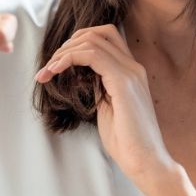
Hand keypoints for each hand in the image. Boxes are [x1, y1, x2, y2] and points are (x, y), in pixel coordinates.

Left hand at [33, 24, 173, 181]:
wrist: (146, 162)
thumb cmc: (127, 142)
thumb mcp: (107, 107)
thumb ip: (99, 86)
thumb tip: (82, 73)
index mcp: (131, 71)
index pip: (105, 37)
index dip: (78, 43)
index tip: (58, 63)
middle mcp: (133, 66)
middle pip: (99, 32)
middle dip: (69, 43)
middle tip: (50, 66)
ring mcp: (130, 73)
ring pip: (92, 40)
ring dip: (64, 52)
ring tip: (48, 70)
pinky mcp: (123, 83)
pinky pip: (93, 56)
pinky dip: (69, 58)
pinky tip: (56, 71)